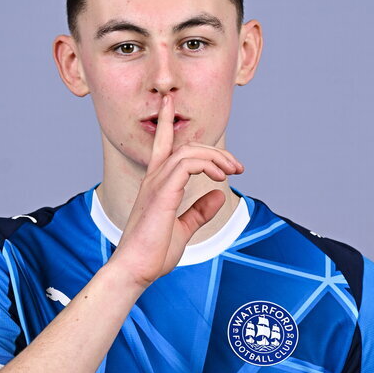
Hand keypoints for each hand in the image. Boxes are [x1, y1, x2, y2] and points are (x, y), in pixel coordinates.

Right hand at [110, 92, 243, 286]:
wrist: (135, 270)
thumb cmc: (153, 254)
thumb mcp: (182, 229)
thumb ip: (199, 212)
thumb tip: (219, 195)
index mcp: (155, 186)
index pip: (160, 145)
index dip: (165, 122)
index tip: (169, 102)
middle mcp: (153, 179)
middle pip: (185, 146)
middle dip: (215, 151)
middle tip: (238, 167)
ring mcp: (156, 184)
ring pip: (189, 151)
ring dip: (217, 157)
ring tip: (234, 171)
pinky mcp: (162, 193)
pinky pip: (188, 164)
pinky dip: (208, 165)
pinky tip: (221, 178)